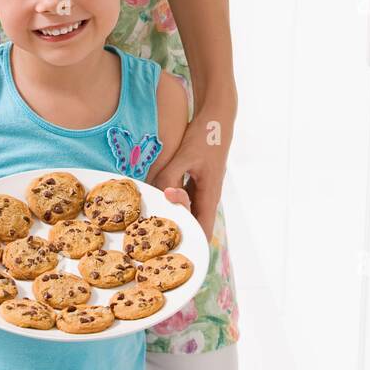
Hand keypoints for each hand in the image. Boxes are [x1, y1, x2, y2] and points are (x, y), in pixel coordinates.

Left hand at [149, 103, 232, 242]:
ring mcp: (203, 190)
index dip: (191, 245)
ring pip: (189, 212)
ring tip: (152, 223)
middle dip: (177, 232)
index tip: (173, 253)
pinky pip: (185, 198)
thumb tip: (162, 196)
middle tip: (154, 238)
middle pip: (194, 225)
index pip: (203, 232)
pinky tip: (156, 198)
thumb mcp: (185, 156)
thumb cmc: (205, 136)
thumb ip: (171, 177)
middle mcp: (208, 197)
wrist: (217, 117)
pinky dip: (172, 201)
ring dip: (174, 216)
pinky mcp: (197, 181)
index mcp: (210, 196)